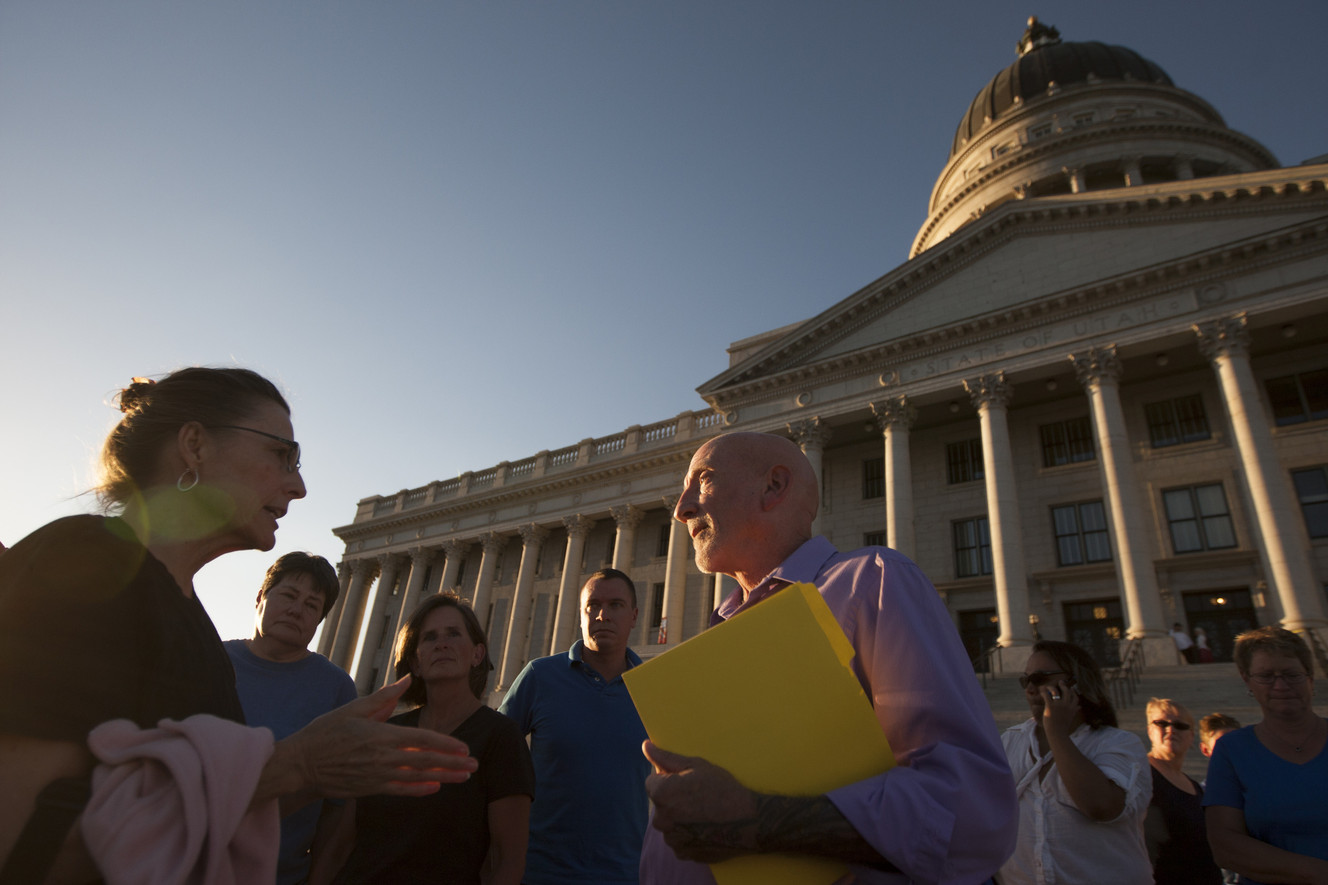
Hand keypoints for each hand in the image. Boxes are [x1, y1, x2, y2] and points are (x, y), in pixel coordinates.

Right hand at [284, 676, 477, 798]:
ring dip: (443, 777)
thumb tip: (407, 679)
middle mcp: (383, 757)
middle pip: (426, 760)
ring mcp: (377, 775)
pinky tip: (435, 788)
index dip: (446, 744)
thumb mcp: (354, 708)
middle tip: (474, 765)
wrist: (300, 764)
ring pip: (417, 777)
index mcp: (381, 734)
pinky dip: (419, 790)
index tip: (464, 748)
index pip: (422, 739)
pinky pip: (400, 790)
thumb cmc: (326, 732)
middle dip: (453, 763)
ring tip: (464, 778)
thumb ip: (384, 697)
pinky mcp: (370, 788)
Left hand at [642, 740, 758, 862]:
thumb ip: (666, 757)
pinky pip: (679, 839)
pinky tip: (706, 827)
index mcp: (661, 794)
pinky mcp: (683, 853)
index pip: (652, 783)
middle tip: (699, 797)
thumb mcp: (696, 766)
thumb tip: (646, 746)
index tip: (687, 782)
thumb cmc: (723, 788)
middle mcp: (661, 820)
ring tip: (704, 813)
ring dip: (680, 818)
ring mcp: (672, 839)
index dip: (669, 779)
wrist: (750, 822)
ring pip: (670, 823)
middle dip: (673, 799)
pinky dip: (688, 834)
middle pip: (660, 804)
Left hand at [1039, 678, 1078, 736]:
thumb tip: (1079, 708)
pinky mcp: (1050, 706)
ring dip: (1051, 687)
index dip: (1073, 691)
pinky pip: (1046, 695)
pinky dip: (1043, 692)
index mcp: (1073, 708)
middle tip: (1060, 682)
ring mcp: (1059, 705)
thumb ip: (1075, 711)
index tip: (1071, 688)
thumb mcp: (1071, 718)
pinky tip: (1042, 691)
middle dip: (1063, 685)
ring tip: (1048, 686)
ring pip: (1055, 691)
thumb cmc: (1063, 727)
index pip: (1075, 697)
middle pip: (1066, 691)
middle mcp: (1067, 705)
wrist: (1057, 733)